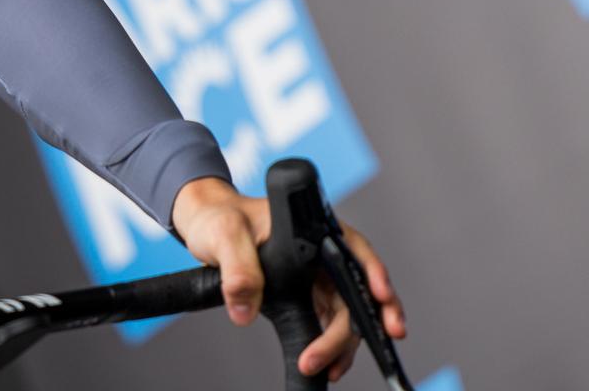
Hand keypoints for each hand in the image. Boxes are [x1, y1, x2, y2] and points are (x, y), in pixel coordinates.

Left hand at [171, 177, 405, 382]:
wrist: (208, 228)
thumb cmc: (220, 219)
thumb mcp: (225, 235)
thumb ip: (238, 268)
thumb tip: (245, 311)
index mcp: (313, 228)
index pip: (354, 250)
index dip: (373, 273)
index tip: (381, 296)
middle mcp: (322, 254)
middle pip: (356, 289)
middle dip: (370, 320)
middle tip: (380, 345)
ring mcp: (317, 278)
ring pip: (347, 313)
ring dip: (346, 343)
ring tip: (333, 369)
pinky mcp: (306, 298)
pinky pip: (328, 324)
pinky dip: (332, 347)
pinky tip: (328, 367)